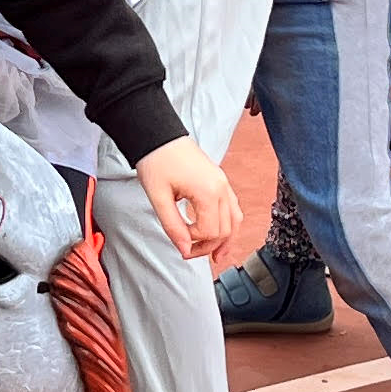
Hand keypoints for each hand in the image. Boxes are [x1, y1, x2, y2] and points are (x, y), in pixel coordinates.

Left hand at [129, 137, 239, 261]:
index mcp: (208, 191)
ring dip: (224, 240)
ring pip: (234, 220)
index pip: (209, 231)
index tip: (178, 241)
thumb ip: (172, 226)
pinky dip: (228, 224)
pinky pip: (232, 208)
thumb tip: (184, 250)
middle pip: (225, 229)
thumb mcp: (158, 197)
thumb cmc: (156, 160)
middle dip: (208, 246)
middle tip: (188, 253)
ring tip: (216, 257)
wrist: (158, 135)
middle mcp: (222, 188)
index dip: (193, 242)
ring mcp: (223, 183)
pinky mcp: (220, 180)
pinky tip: (220, 235)